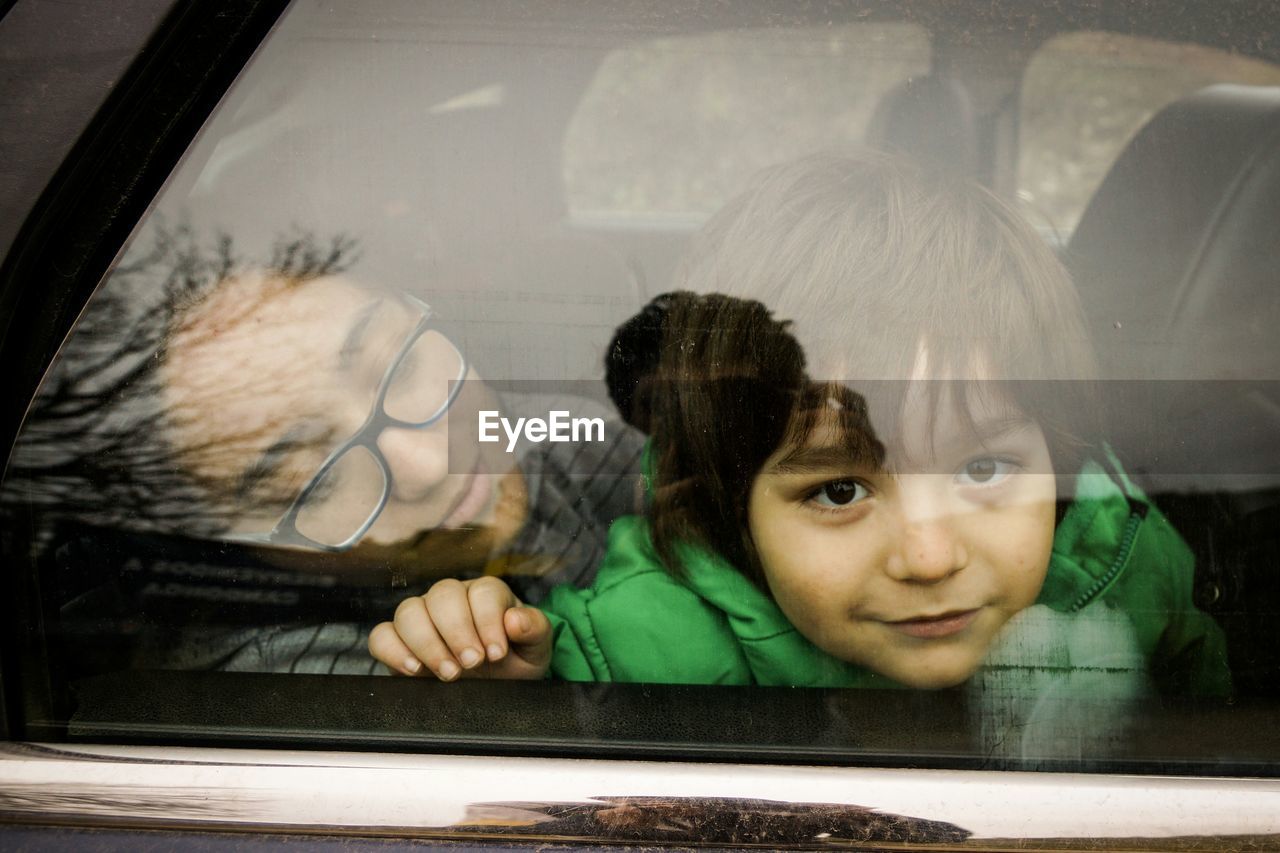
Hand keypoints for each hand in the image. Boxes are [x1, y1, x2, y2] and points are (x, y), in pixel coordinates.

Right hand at [368, 576, 551, 679]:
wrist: (499, 687)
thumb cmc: (517, 661)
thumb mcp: (537, 649)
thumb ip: (534, 629)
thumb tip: (514, 620)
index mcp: (487, 595)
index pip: (482, 592)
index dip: (488, 620)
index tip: (496, 653)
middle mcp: (452, 599)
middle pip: (442, 595)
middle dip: (457, 631)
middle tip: (472, 664)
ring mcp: (423, 618)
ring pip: (409, 611)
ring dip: (427, 643)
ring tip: (449, 673)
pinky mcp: (399, 642)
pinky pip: (382, 635)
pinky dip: (393, 651)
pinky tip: (414, 670)